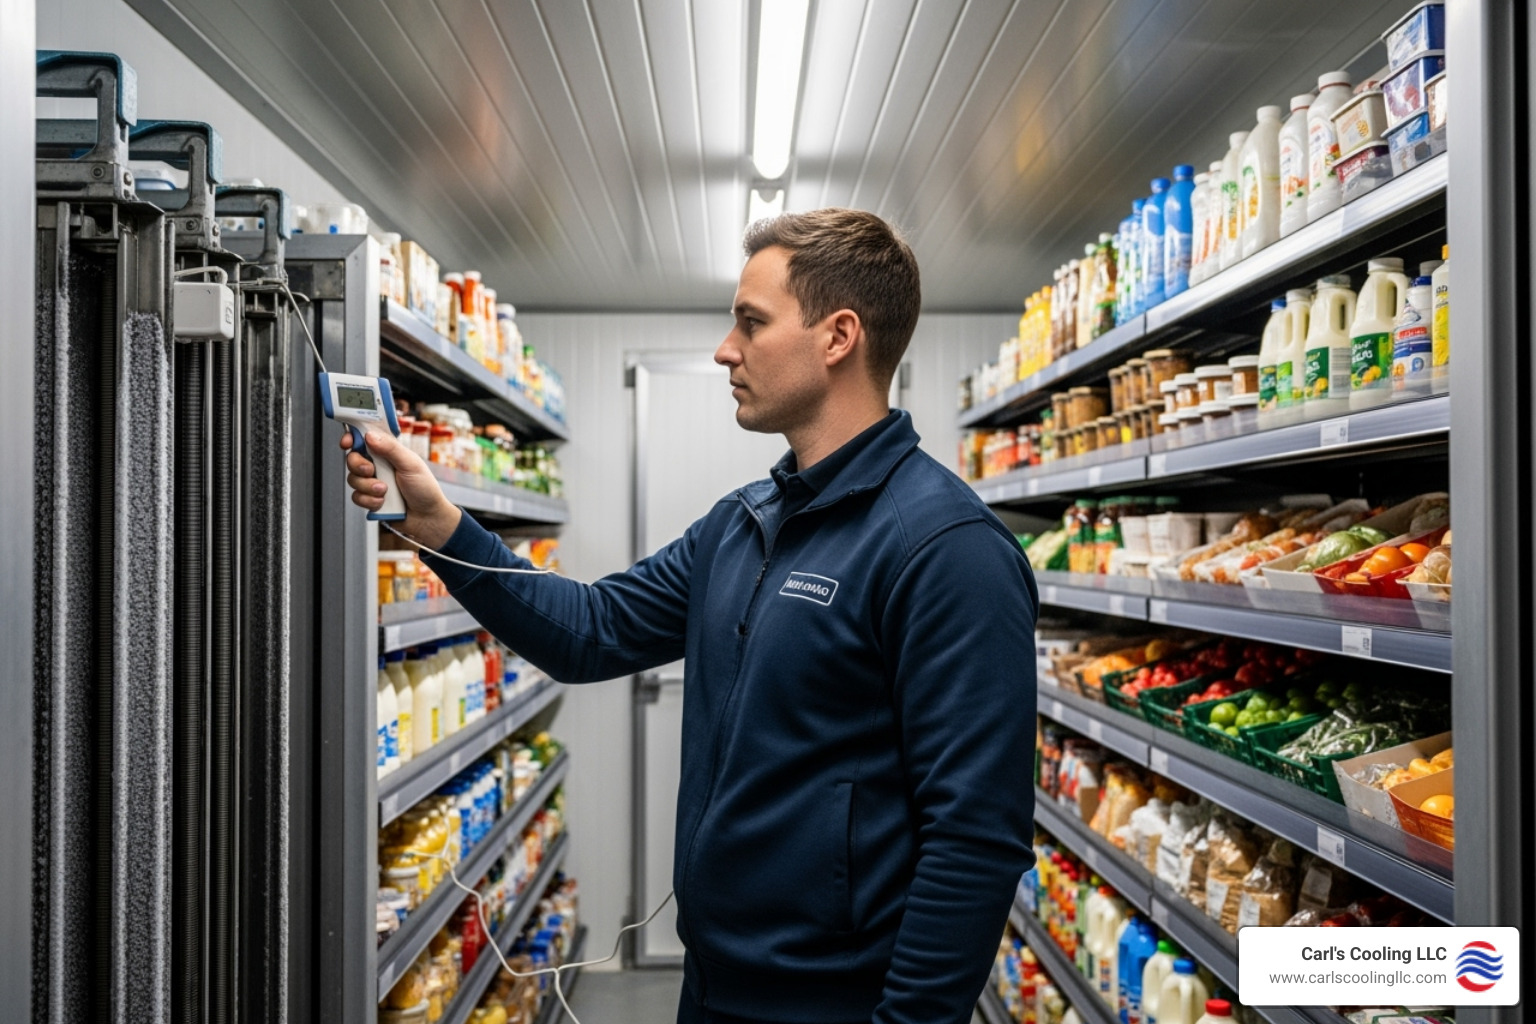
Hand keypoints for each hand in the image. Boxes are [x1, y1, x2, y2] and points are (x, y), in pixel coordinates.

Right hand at [341, 429, 461, 547]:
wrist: (426, 518)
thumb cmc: (425, 489)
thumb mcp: (410, 464)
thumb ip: (390, 448)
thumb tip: (370, 435)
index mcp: (388, 452)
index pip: (365, 439)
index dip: (352, 438)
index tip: (347, 442)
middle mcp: (378, 465)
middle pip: (353, 459)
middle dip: (359, 465)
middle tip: (371, 471)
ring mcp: (372, 482)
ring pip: (353, 479)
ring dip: (368, 486)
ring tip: (385, 491)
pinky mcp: (369, 498)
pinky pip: (357, 497)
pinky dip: (370, 500)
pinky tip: (383, 502)